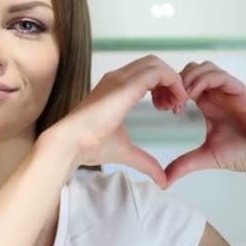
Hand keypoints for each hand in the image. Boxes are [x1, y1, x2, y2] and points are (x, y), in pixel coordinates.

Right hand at [47, 55, 188, 187]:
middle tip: (173, 108)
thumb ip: (146, 162)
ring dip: (173, 82)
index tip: (168, 110)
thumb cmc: (90, 146)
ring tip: (173, 107)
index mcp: (115, 89)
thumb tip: (162, 181)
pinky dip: (173, 83)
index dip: (163, 88)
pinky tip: (172, 104)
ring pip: (157, 64)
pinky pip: (158, 72)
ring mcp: (120, 78)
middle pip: (153, 64)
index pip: (146, 74)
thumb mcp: (126, 152)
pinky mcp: (126, 85)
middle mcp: (117, 78)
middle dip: (170, 82)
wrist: (72, 143)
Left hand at [164, 61, 245, 186]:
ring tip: (181, 98)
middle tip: (169, 102)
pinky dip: (203, 80)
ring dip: (188, 78)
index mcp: (207, 103)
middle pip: (190, 69)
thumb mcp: (206, 157)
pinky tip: (193, 95)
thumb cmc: (244, 154)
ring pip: (204, 67)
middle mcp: (217, 94)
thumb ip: (183, 165)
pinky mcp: (242, 92)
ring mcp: (230, 91)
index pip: (184, 83)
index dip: (170, 91)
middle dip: (175, 81)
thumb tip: (163, 181)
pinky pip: (220, 76)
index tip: (164, 109)